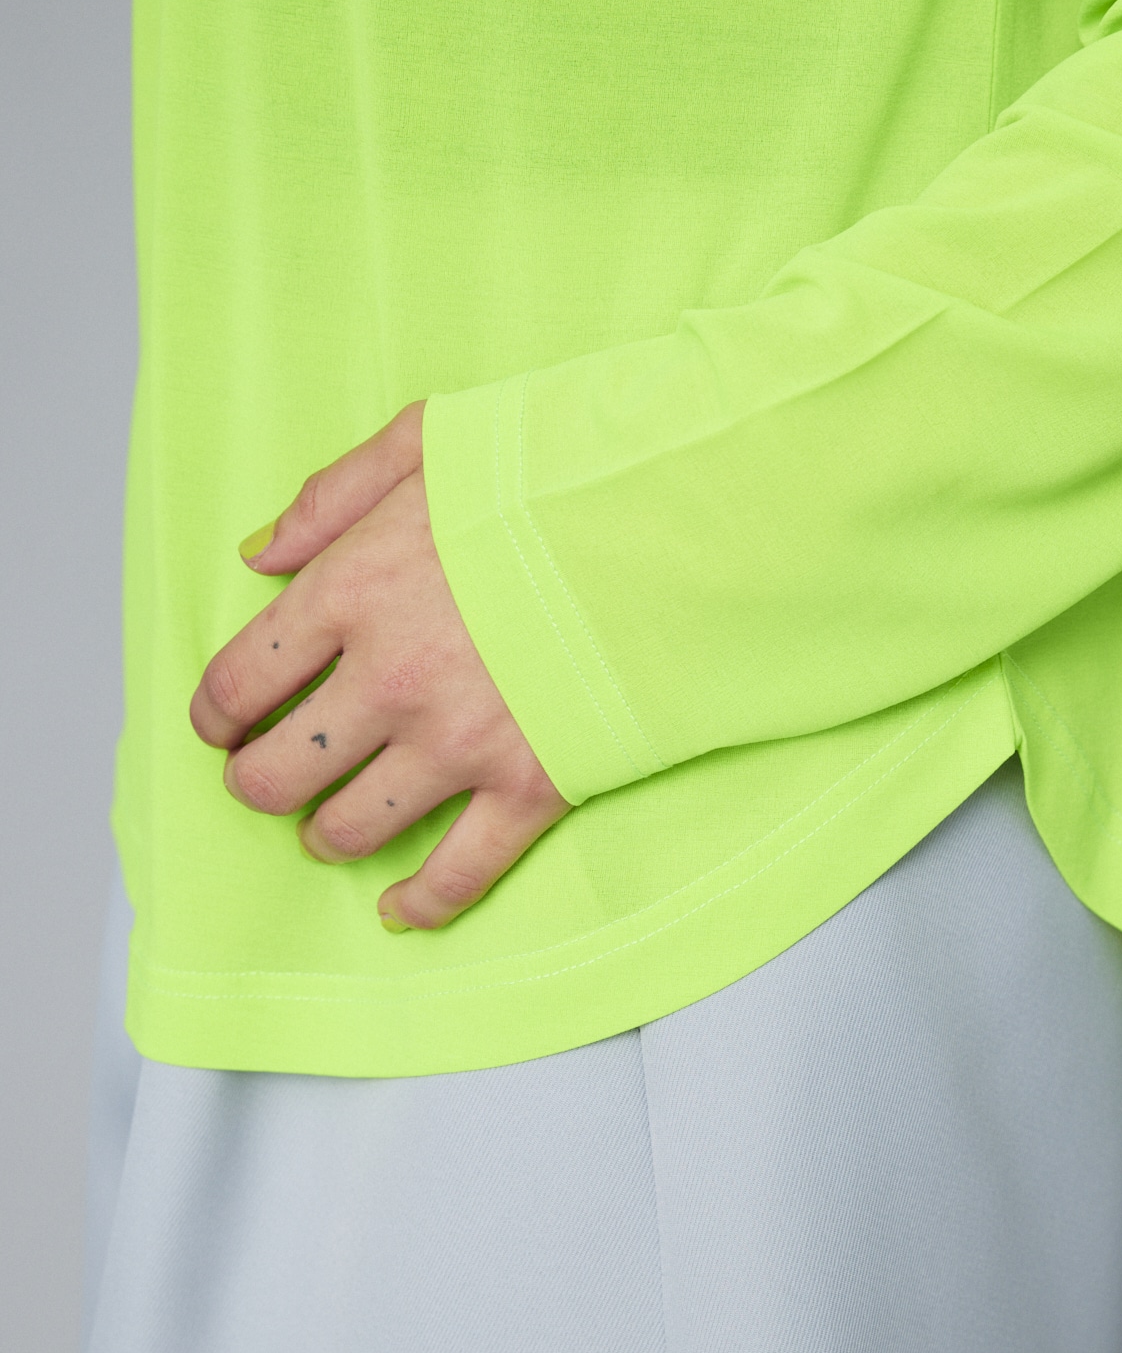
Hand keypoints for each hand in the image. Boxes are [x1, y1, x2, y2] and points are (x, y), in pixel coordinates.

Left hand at [190, 402, 569, 931]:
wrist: (674, 522)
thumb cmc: (557, 473)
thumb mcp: (428, 442)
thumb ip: (331, 496)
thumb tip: (258, 559)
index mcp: (353, 589)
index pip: (238, 681)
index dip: (217, 714)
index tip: (224, 725)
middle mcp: (389, 679)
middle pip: (276, 772)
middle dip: (256, 782)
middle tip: (267, 778)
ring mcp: (457, 742)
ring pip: (347, 829)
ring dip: (323, 834)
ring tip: (328, 826)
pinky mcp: (528, 787)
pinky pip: (456, 875)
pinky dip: (420, 903)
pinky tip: (398, 909)